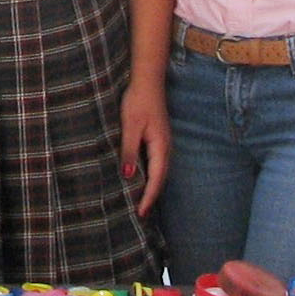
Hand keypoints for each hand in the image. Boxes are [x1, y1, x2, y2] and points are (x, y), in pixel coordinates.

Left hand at [120, 84, 169, 213]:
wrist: (147, 81)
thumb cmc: (138, 101)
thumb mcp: (130, 127)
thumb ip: (129, 151)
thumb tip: (128, 176)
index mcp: (161, 147)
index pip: (156, 179)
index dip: (149, 197)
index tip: (141, 213)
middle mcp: (166, 148)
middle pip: (161, 179)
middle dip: (152, 197)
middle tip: (141, 215)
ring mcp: (163, 143)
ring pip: (159, 172)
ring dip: (152, 187)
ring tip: (141, 202)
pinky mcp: (158, 139)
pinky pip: (156, 163)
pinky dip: (150, 175)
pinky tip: (141, 179)